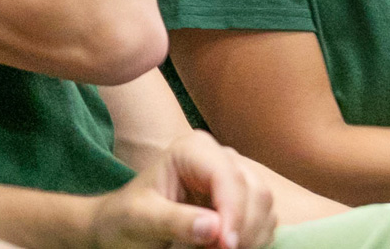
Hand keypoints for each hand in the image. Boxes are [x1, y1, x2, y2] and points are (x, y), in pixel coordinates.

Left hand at [88, 131, 275, 248]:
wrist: (123, 227)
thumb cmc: (126, 218)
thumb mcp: (141, 219)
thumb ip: (175, 221)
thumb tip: (214, 228)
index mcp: (194, 149)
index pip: (228, 176)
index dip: (234, 212)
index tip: (226, 246)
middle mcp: (221, 157)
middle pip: (255, 190)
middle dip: (243, 227)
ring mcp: (235, 177)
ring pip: (265, 206)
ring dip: (249, 235)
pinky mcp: (244, 200)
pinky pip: (266, 220)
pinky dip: (253, 239)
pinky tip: (224, 247)